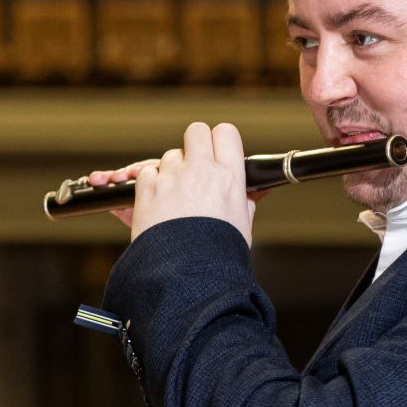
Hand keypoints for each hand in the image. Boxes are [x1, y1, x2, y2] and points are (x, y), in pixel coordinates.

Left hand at [91, 122, 254, 244]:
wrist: (185, 275)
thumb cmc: (218, 254)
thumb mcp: (242, 225)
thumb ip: (247, 201)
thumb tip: (259, 190)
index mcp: (229, 177)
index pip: (226, 132)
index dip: (219, 140)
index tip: (216, 152)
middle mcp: (200, 172)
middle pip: (196, 131)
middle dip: (194, 144)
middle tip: (194, 165)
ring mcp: (172, 179)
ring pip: (170, 154)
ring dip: (172, 169)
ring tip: (176, 196)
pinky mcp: (147, 190)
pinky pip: (147, 172)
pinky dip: (150, 183)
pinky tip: (158, 203)